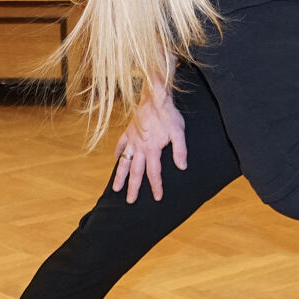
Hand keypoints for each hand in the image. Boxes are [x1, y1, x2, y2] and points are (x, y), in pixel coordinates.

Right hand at [112, 87, 186, 201]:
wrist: (155, 97)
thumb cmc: (169, 114)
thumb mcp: (179, 132)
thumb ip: (180, 150)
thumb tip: (182, 167)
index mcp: (152, 149)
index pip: (154, 173)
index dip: (156, 186)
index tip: (157, 197)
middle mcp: (139, 147)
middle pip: (135, 172)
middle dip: (133, 188)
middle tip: (130, 202)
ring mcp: (132, 139)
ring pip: (124, 162)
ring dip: (120, 176)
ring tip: (116, 189)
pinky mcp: (128, 131)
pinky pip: (121, 144)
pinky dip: (118, 152)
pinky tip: (116, 158)